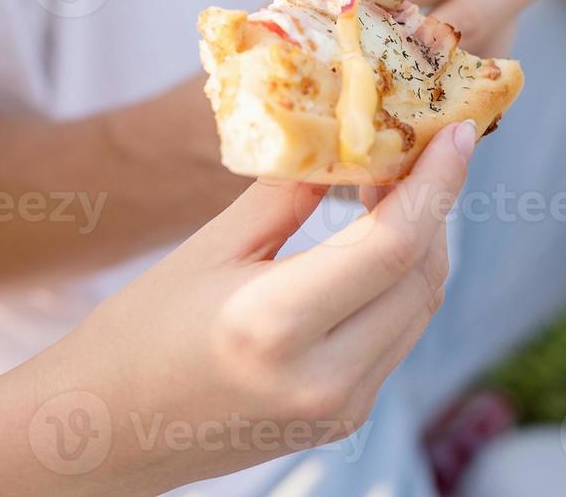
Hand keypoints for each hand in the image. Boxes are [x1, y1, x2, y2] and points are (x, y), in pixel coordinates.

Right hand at [54, 121, 476, 491]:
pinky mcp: (343, 422)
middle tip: (410, 150)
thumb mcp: (208, 248)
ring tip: (390, 190)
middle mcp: (322, 379)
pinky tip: (373, 246)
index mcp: (276, 325)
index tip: (461, 130)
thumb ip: (289, 193)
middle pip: (421, 274)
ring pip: (419, 308)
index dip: (438, 181)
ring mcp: (340, 410)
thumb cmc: (139, 331)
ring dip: (421, 244)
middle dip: (432, 205)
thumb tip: (351, 134)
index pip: (393, 243)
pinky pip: (397, 338)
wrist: (104, 435)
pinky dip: (398, 285)